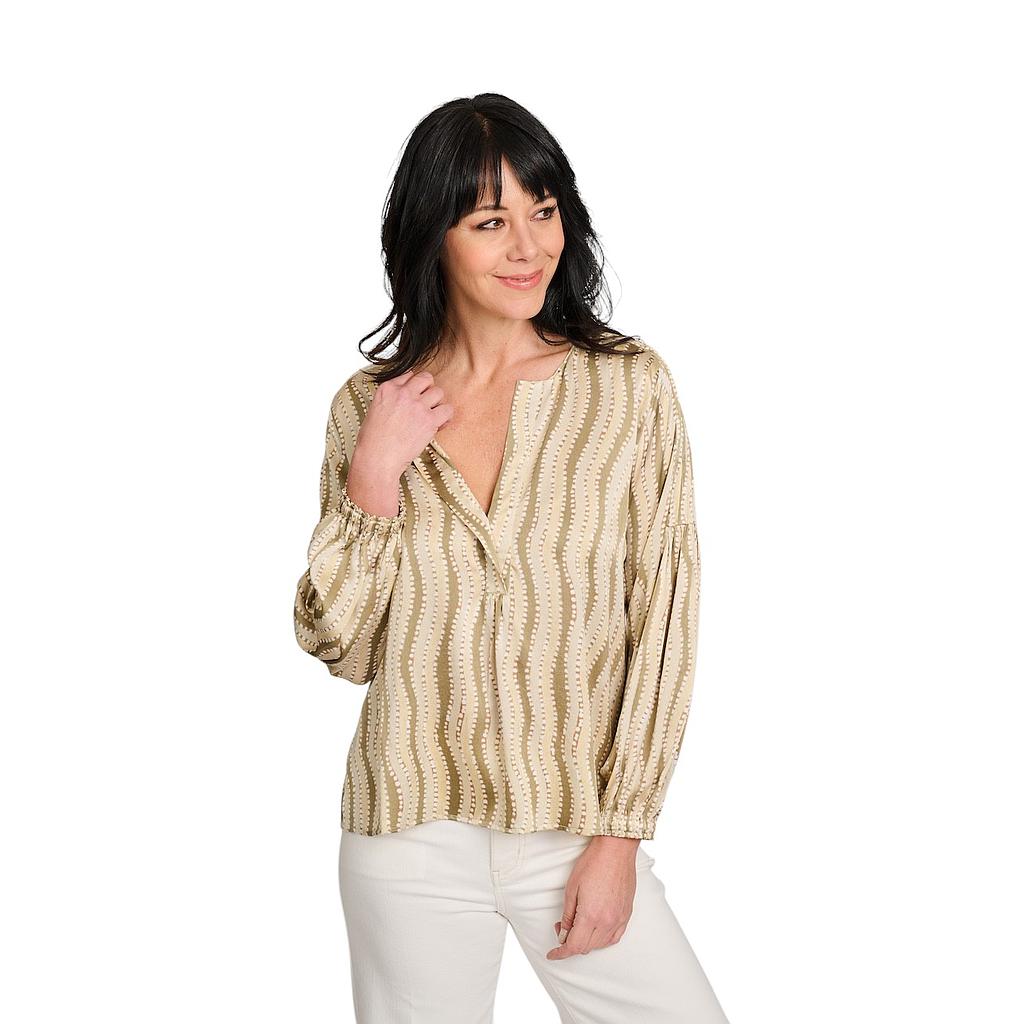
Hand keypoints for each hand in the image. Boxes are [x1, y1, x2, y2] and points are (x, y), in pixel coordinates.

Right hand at [345, 370, 452, 515]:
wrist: (377, 459)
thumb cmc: (373, 441)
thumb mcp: (375, 410)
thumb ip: (390, 399)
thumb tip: (404, 400)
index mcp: (387, 389)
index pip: (409, 375)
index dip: (414, 387)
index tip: (414, 398)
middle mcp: (403, 393)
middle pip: (426, 378)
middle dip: (428, 390)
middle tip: (424, 405)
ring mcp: (417, 405)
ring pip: (439, 392)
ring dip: (437, 403)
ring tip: (430, 416)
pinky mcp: (429, 420)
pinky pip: (448, 409)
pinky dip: (446, 417)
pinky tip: (439, 424)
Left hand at [546, 836, 641, 959]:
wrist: (616, 850)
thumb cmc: (593, 863)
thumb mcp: (571, 888)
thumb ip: (567, 915)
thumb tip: (563, 933)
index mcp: (591, 916)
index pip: (574, 946)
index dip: (560, 953)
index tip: (552, 954)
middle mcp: (607, 922)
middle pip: (586, 947)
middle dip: (570, 943)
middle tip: (561, 927)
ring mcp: (619, 919)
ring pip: (600, 944)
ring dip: (586, 941)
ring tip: (577, 925)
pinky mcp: (627, 914)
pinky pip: (615, 937)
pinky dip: (603, 939)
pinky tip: (595, 930)